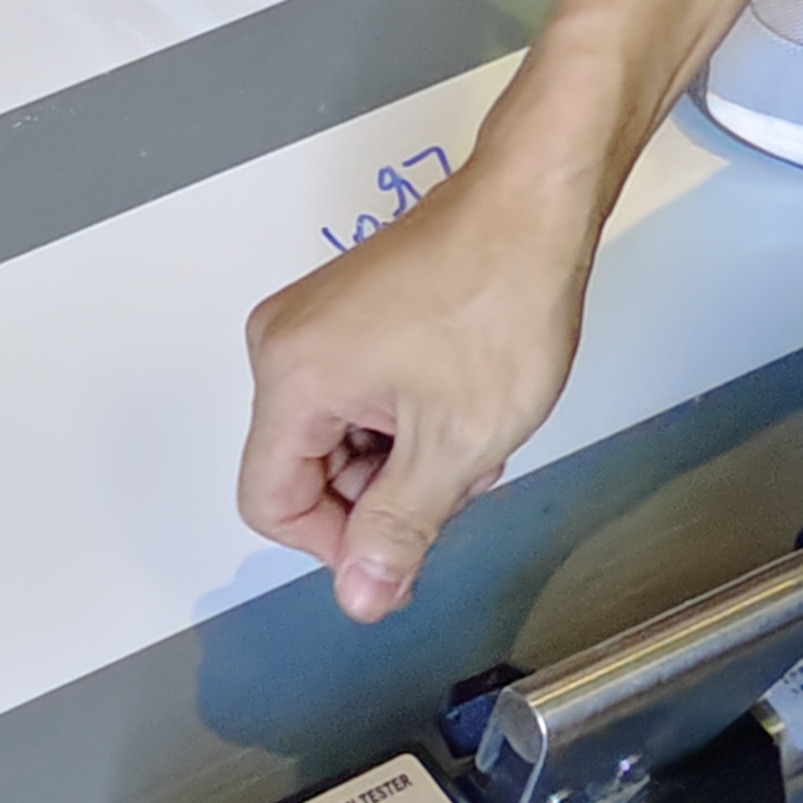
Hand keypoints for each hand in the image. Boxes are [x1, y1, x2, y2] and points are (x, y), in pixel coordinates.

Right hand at [240, 154, 596, 620]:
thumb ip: (398, 530)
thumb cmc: (498, 301)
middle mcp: (282, 345)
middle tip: (456, 485)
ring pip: (334, 436)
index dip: (335, 545)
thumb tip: (360, 596)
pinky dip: (400, 421)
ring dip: (397, 460)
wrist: (532, 206)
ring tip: (468, 438)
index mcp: (292, 378)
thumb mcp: (456, 444)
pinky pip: (351, 396)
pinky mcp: (344, 313)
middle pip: (301, 469)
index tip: (401, 551)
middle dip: (378, 496)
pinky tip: (457, 410)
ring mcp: (312, 324)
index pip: (270, 503)